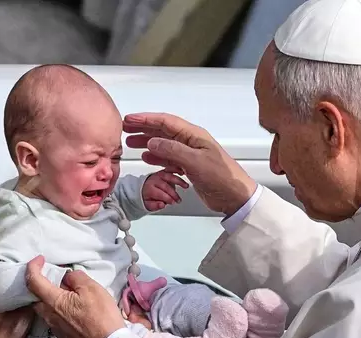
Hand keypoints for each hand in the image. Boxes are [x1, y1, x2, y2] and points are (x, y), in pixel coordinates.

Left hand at [25, 255, 124, 337]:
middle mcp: (49, 316)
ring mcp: (55, 328)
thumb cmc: (101, 315)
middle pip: (36, 297)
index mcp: (53, 301)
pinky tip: (74, 309)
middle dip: (41, 284)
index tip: (39, 259)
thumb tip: (67, 276)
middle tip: (55, 277)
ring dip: (51, 298)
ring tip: (68, 293)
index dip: (33, 267)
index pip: (33, 281)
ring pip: (46, 309)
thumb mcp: (92, 288)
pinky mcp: (63, 337)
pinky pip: (55, 319)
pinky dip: (59, 310)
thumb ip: (76, 278)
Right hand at [123, 112, 256, 215]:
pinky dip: (156, 156)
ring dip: (147, 142)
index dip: (146, 119)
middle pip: (163, 130)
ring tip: (131, 142)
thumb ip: (172, 150)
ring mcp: (190, 154)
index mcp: (194, 136)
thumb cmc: (221, 177)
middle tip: (125, 129)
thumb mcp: (195, 162)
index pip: (166, 122)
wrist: (235, 196)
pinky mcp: (190, 167)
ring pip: (164, 144)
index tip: (129, 120)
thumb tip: (152, 141)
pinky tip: (147, 157)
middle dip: (143, 128)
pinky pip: (168, 158)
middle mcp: (191, 142)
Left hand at [142, 169, 188, 210]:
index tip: (173, 202)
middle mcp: (154, 180)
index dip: (167, 198)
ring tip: (186, 186)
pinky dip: (177, 169)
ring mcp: (159, 174)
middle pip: (165, 186)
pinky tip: (182, 172)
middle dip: (173, 193)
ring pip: (169, 176)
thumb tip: (162, 205)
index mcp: (149, 188)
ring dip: (179, 181)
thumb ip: (155, 206)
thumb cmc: (148, 196)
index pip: (159, 193)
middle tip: (178, 200)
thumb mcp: (148, 204)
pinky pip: (170, 168)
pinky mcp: (164, 171)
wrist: (144, 187)